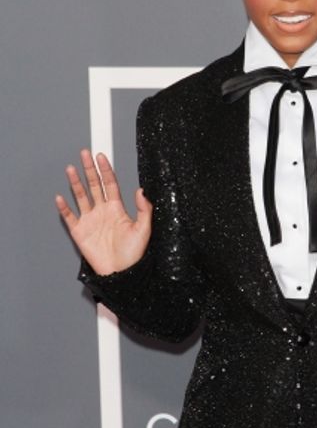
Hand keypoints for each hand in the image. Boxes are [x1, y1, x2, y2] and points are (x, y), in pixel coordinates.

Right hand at [55, 149, 152, 275]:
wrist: (121, 273)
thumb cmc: (133, 254)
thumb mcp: (144, 229)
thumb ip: (144, 209)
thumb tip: (141, 190)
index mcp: (117, 209)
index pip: (110, 184)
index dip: (105, 170)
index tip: (101, 156)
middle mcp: (102, 211)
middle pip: (94, 185)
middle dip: (89, 169)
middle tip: (85, 154)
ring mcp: (90, 220)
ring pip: (81, 197)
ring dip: (76, 183)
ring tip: (71, 169)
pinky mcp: (79, 232)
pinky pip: (70, 217)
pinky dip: (64, 208)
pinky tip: (60, 197)